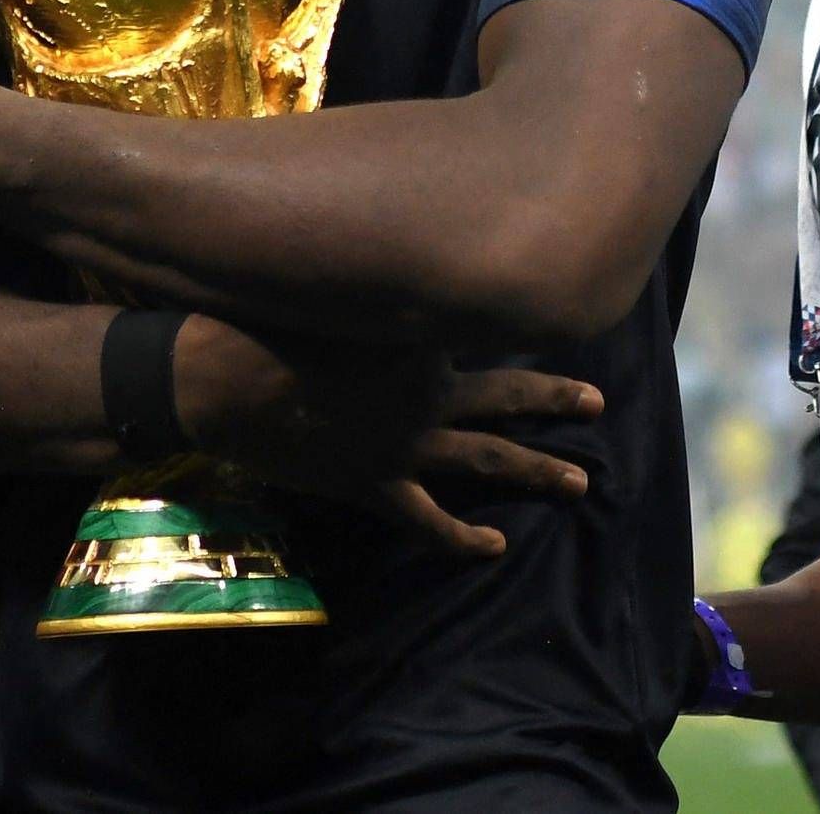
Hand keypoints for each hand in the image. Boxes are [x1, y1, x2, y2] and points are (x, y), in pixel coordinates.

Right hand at [175, 317, 601, 556]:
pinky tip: (495, 547)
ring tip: (579, 483)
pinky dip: (463, 538)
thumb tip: (389, 271)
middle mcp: (426, 393)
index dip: (509, 326)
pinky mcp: (375, 484)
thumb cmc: (268, 322)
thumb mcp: (332, 289)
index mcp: (419, 339)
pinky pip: (430, 520)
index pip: (481, 330)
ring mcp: (405, 444)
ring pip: (489, 460)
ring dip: (537, 472)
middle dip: (554, 401)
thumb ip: (371, 288)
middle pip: (507, 397)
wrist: (223, 378)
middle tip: (596, 404)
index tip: (541, 315)